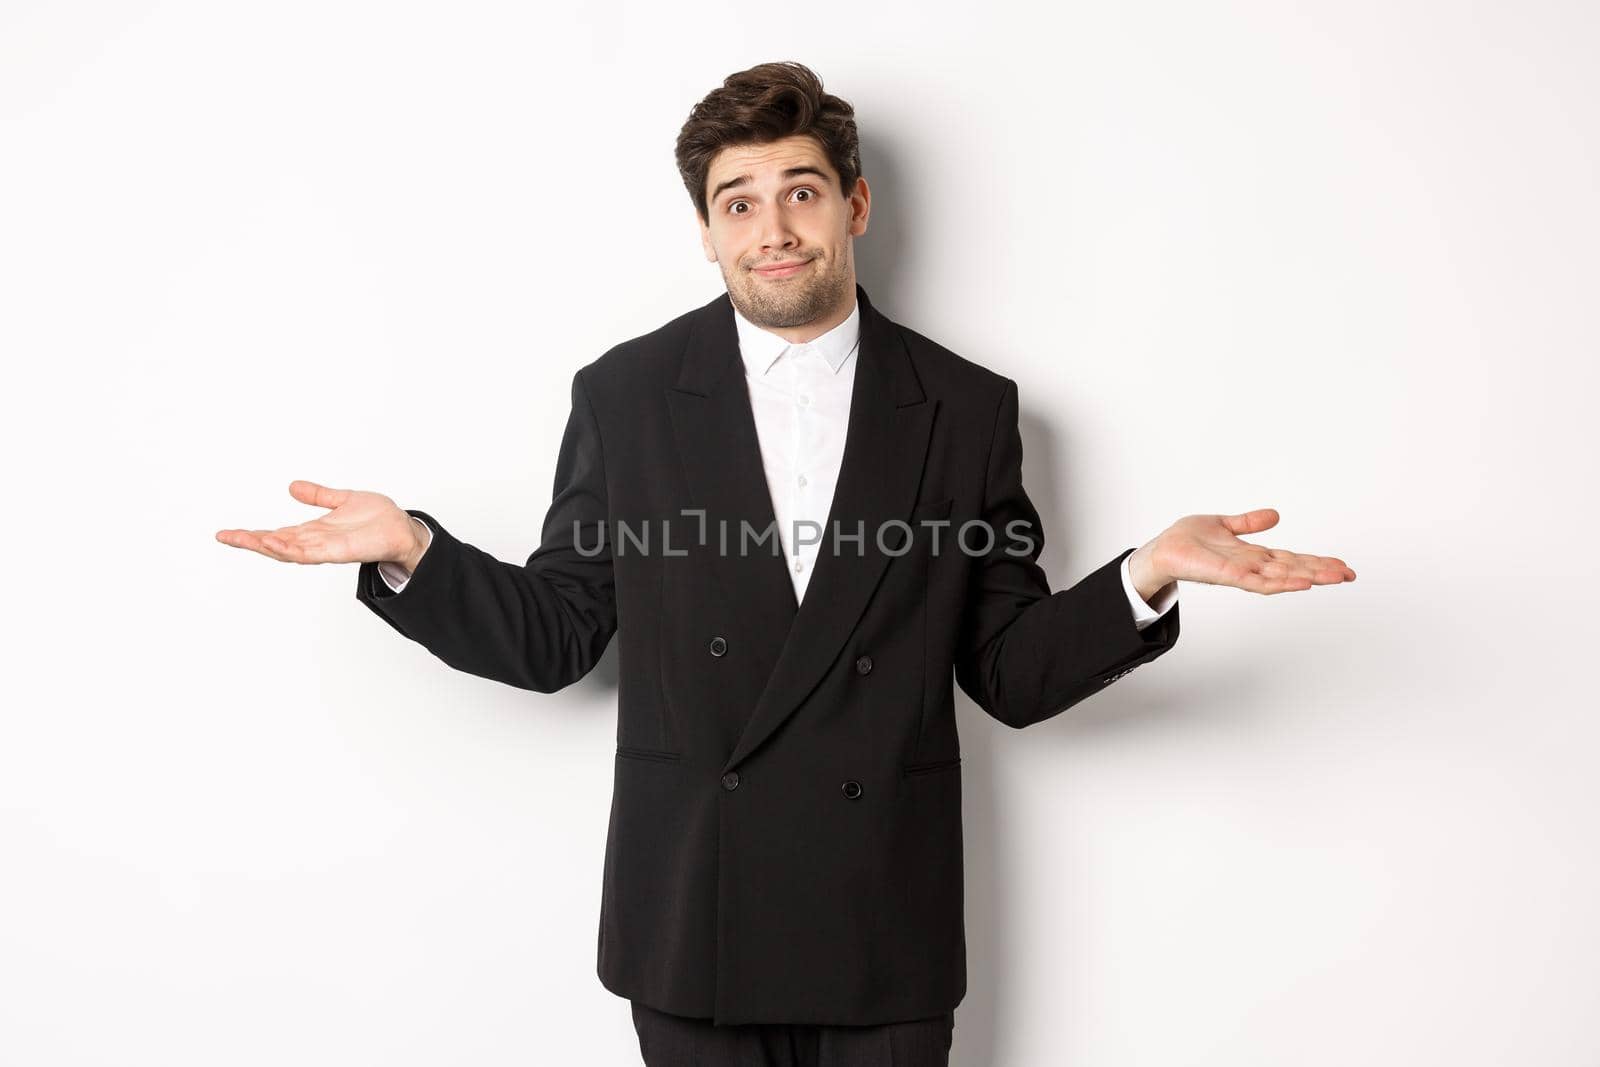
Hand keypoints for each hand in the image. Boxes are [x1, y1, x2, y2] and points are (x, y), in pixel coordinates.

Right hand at [215, 480, 425, 569]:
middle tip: (224, 536)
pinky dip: (290, 549)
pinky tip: (274, 542)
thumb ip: (318, 495)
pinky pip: (310, 553)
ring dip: (265, 546)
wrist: (403, 529)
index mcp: (314, 532)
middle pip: (276, 545)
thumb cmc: (378, 518)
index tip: (227, 533)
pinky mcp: (339, 551)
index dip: (253, 534)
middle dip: (250, 542)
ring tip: (243, 539)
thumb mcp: (342, 500)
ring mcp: (325, 549)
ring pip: (288, 551)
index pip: (277, 534)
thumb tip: (292, 486)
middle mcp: (316, 542)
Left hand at [1128, 508, 1355, 597]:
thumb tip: (1276, 515)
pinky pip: (1258, 581)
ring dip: (1309, 577)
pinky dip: (1280, 582)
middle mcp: (1252, 566)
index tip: (1343, 565)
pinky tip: (1300, 582)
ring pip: (1283, 577)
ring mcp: (1242, 572)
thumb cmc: (1187, 541)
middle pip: (1294, 569)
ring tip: (1334, 578)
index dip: (1317, 561)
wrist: (1161, 551)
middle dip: (1322, 571)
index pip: (1292, 558)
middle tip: (1351, 575)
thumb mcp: (1224, 525)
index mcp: (1253, 555)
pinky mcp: (1228, 575)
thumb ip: (1249, 523)